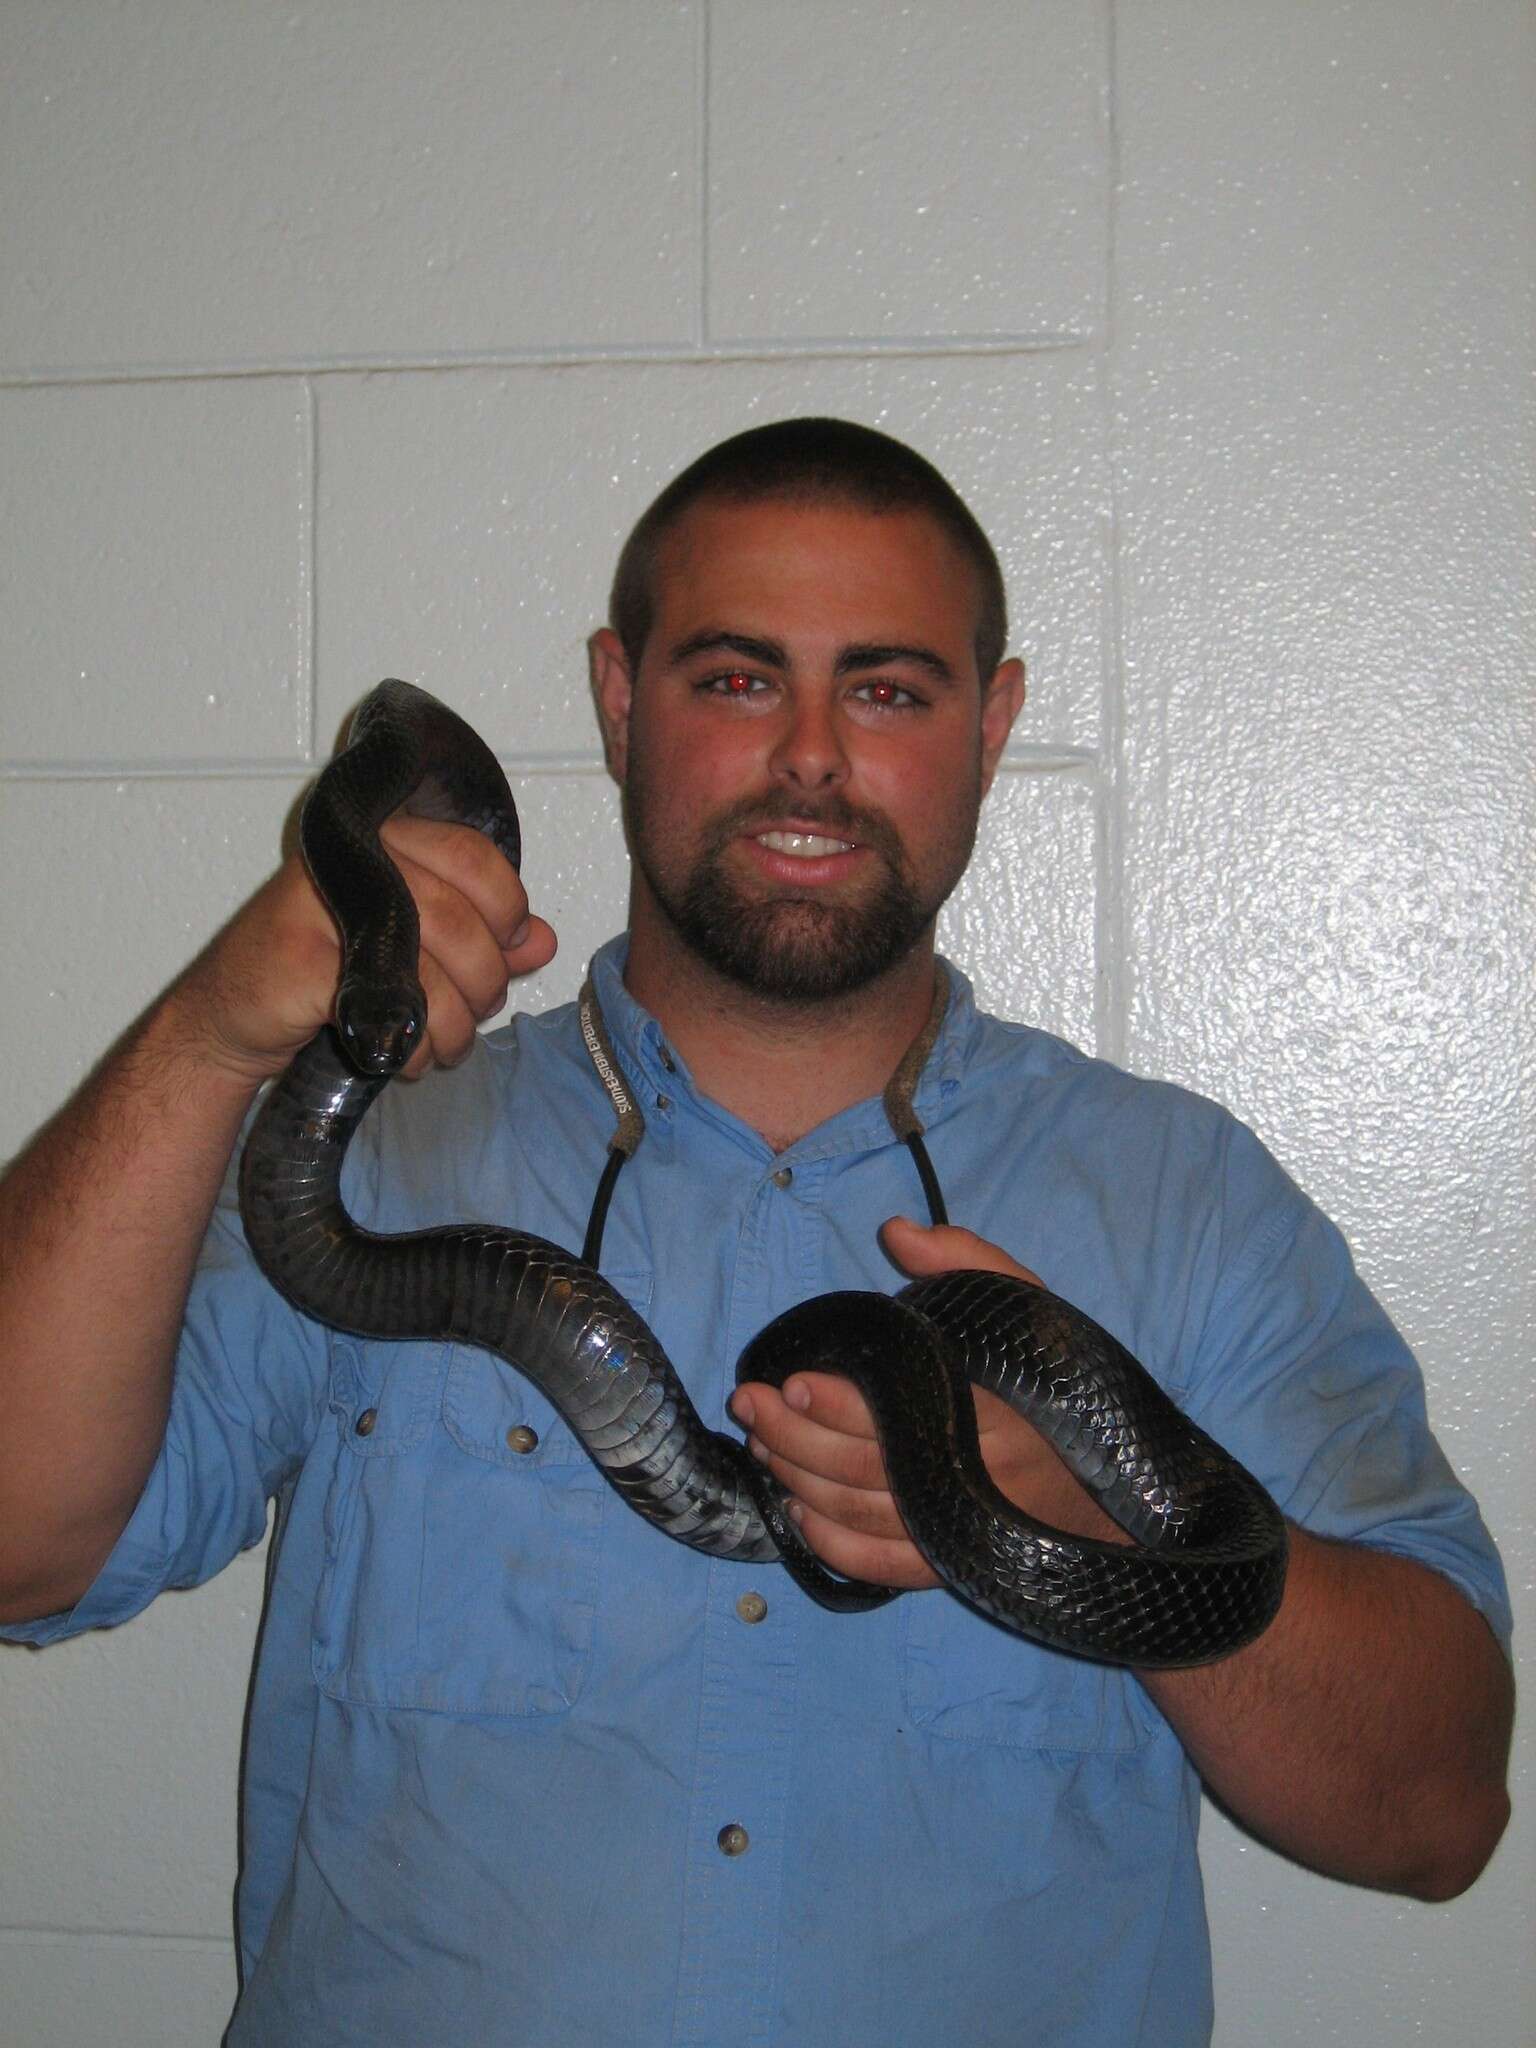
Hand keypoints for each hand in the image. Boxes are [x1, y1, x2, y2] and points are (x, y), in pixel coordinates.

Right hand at [172, 815, 556, 1085]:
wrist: (230, 1018)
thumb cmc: (323, 976)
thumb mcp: (416, 951)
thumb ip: (480, 938)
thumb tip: (541, 940)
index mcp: (387, 842)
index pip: (473, 855)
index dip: (507, 907)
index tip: (510, 947)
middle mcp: (355, 862)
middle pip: (460, 919)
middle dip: (483, 983)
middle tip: (473, 1012)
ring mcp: (320, 905)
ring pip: (431, 967)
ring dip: (452, 1026)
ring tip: (439, 1044)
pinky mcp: (300, 959)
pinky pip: (389, 1006)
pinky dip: (410, 1047)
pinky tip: (400, 1055)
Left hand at [731, 1218, 1123, 1586]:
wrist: (1121, 1484)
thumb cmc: (1060, 1386)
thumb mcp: (1028, 1308)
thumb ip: (966, 1261)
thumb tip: (896, 1232)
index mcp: (992, 1411)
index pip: (898, 1411)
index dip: (837, 1401)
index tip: (792, 1380)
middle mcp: (974, 1477)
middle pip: (862, 1468)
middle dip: (793, 1438)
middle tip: (750, 1405)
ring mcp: (962, 1528)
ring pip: (862, 1516)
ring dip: (798, 1482)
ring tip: (760, 1446)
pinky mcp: (955, 1565)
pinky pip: (884, 1566)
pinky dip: (834, 1547)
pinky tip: (798, 1517)